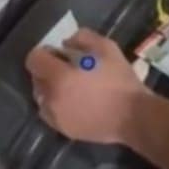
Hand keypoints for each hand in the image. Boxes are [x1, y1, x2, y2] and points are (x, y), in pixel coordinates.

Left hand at [25, 28, 146, 143]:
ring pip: (42, 98)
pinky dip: (56, 106)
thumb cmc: (120, 80)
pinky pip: (50, 114)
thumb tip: (66, 44)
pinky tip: (74, 103)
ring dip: (50, 89)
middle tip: (67, 70)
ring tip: (70, 88)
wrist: (133, 116)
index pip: (34, 60)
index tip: (59, 54)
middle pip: (36, 79)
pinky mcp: (64, 130)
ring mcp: (56, 117)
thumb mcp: (107, 47)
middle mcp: (51, 98)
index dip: (45, 53)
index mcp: (59, 76)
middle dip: (47, 71)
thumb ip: (82, 38)